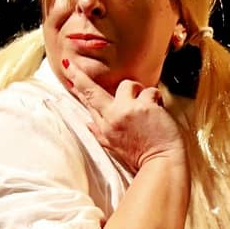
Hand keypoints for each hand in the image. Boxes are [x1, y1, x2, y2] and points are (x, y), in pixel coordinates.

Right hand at [63, 60, 185, 172]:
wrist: (161, 165)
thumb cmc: (142, 157)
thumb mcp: (115, 147)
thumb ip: (101, 133)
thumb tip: (88, 124)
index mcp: (105, 128)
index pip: (88, 102)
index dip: (78, 85)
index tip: (68, 69)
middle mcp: (113, 118)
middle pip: (92, 91)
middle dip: (79, 75)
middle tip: (70, 63)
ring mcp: (128, 111)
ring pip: (128, 84)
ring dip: (139, 91)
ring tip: (146, 106)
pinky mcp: (146, 107)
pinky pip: (151, 91)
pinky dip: (157, 99)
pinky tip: (160, 111)